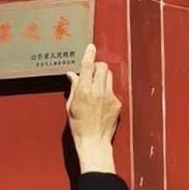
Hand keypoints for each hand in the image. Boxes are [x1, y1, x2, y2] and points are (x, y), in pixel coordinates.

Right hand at [65, 44, 119, 173]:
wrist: (94, 142)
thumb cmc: (79, 127)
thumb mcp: (71, 106)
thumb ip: (74, 88)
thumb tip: (72, 75)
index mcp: (84, 91)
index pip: (88, 66)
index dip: (89, 54)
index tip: (91, 47)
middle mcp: (98, 92)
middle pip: (102, 67)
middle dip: (97, 66)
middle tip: (92, 73)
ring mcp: (109, 97)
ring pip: (109, 76)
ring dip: (102, 77)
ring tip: (96, 87)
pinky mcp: (117, 103)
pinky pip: (112, 90)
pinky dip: (106, 91)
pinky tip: (101, 102)